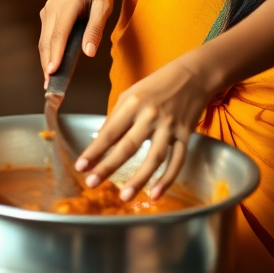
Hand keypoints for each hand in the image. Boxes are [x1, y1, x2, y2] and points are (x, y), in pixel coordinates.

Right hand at [39, 0, 115, 85]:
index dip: (54, 56)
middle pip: (47, 41)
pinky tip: (53, 62)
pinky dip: (48, 49)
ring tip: (50, 79)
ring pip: (44, 39)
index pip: (58, 36)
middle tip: (50, 86)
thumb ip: (95, 30)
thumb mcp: (104, 6)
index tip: (52, 74)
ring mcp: (48, 9)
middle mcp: (52, 7)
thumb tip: (88, 52)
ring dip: (46, 59)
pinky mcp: (48, 11)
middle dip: (47, 64)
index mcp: (66, 5)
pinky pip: (47, 33)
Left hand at [75, 54, 213, 200]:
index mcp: (132, 103)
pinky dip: (167, 180)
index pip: (109, 132)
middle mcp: (150, 115)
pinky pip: (177, 161)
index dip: (94, 151)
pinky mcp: (186, 135)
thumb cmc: (156, 85)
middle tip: (92, 183)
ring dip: (138, 179)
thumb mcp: (130, 94)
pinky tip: (155, 194)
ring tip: (124, 197)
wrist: (192, 76)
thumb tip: (101, 141)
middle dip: (108, 167)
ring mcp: (170, 127)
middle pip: (127, 146)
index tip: (81, 166)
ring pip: (154, 158)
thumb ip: (116, 117)